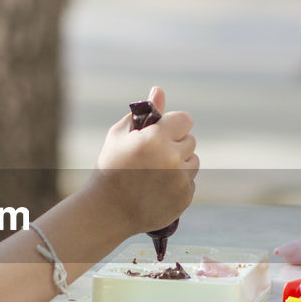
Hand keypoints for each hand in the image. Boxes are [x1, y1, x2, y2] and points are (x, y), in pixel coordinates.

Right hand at [89, 86, 198, 235]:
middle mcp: (172, 158)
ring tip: (155, 174)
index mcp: (155, 139)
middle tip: (153, 157)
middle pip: (190, 141)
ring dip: (180, 164)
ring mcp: (180, 181)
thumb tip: (159, 91)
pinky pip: (190, 183)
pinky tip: (158, 189)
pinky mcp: (185, 198)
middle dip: (175, 145)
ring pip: (193, 162)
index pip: (185, 119)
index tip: (162, 133)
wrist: (107, 210)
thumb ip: (144, 113)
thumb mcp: (120, 135)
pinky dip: (178, 184)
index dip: (173, 125)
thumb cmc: (110, 168)